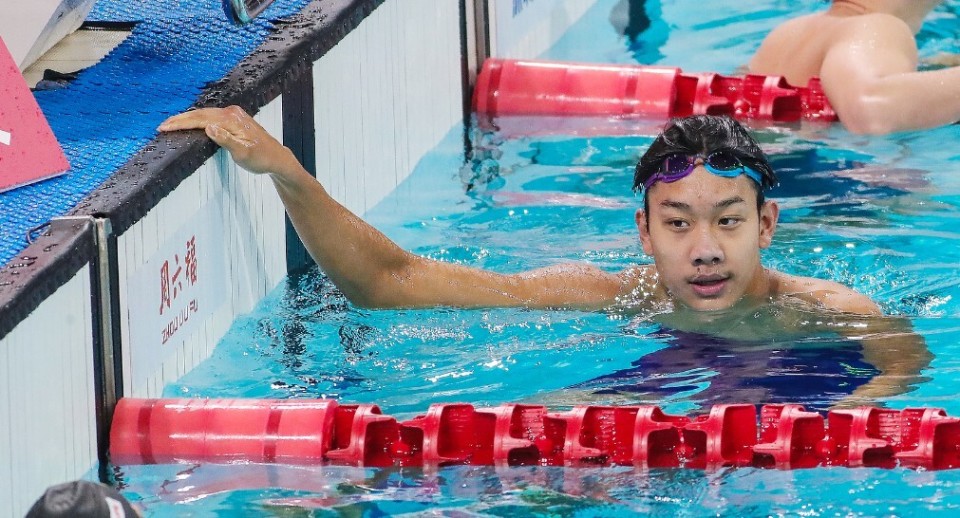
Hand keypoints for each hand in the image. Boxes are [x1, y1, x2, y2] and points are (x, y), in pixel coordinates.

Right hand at [158, 106, 296, 175]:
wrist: (276, 158)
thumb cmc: (261, 158)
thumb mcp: (243, 153)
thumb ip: (226, 140)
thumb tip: (208, 128)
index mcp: (231, 119)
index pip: (200, 119)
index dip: (181, 123)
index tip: (165, 127)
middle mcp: (231, 113)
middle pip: (200, 113)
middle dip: (180, 119)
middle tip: (162, 126)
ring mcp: (233, 115)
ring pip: (205, 114)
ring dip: (187, 119)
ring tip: (171, 124)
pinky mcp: (234, 119)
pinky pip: (211, 116)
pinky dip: (198, 120)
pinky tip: (190, 123)